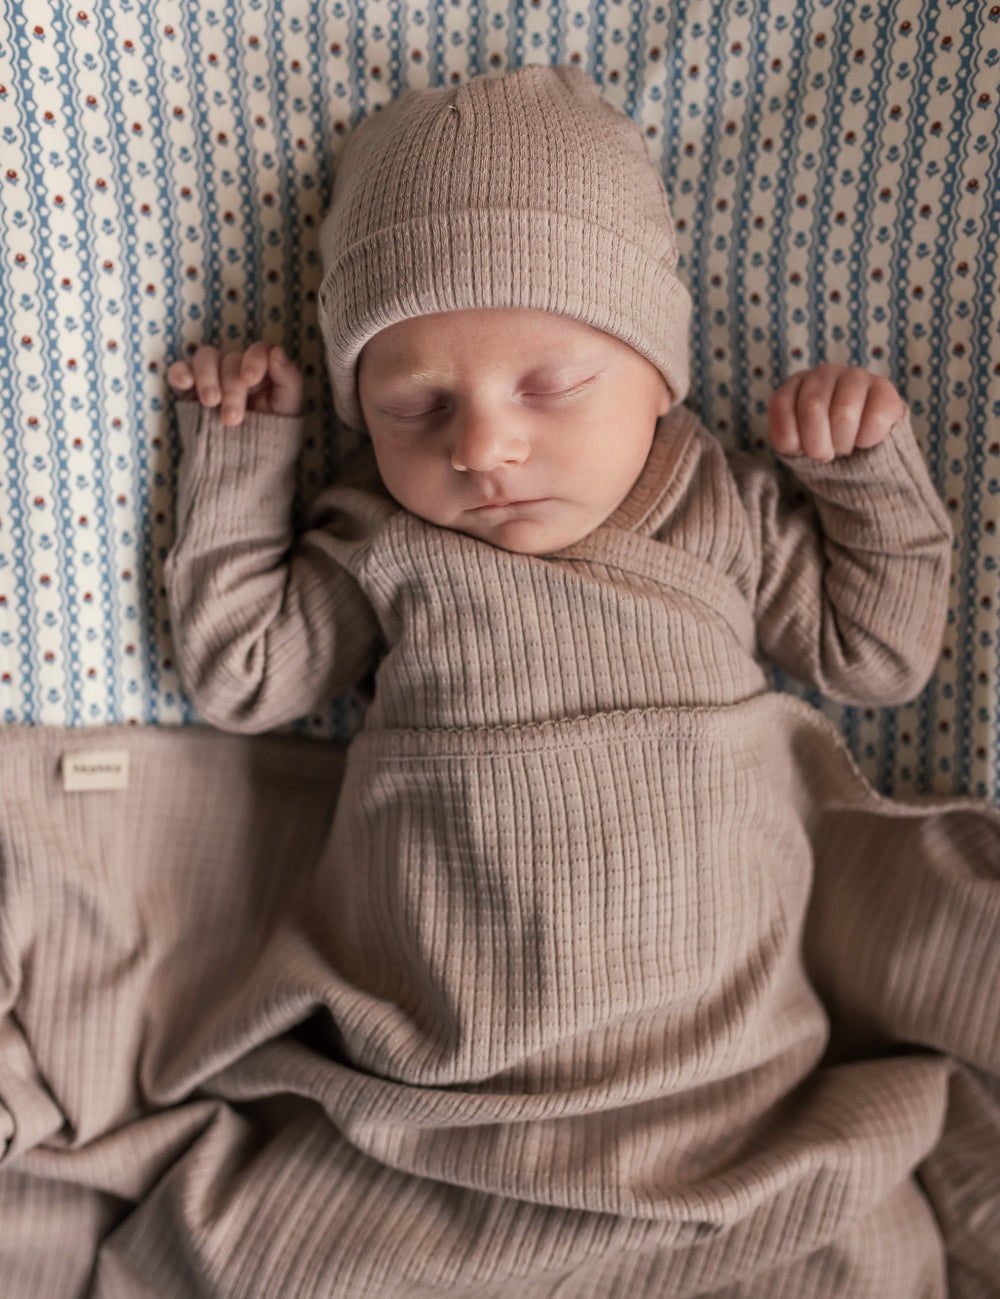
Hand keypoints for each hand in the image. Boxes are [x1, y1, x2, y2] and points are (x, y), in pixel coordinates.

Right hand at [167, 342, 302, 425]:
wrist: (243, 465)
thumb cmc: (269, 434)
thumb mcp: (287, 409)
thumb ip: (288, 378)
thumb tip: (277, 352)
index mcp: (263, 371)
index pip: (260, 350)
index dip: (254, 359)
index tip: (250, 379)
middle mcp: (237, 370)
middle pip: (231, 360)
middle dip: (232, 388)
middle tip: (232, 418)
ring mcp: (212, 378)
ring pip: (205, 357)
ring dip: (207, 377)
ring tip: (210, 403)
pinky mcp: (189, 391)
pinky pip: (180, 371)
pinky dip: (180, 372)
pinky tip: (185, 381)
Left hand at [768, 364, 904, 461]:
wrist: (863, 446)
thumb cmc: (823, 441)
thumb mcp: (796, 442)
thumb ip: (785, 440)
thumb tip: (793, 444)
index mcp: (796, 383)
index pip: (781, 404)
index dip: (789, 438)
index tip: (799, 449)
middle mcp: (824, 372)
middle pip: (812, 408)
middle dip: (817, 445)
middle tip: (825, 454)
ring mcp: (855, 376)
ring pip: (843, 415)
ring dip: (842, 444)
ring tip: (844, 446)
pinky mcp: (884, 389)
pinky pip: (873, 421)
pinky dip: (866, 441)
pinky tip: (864, 439)